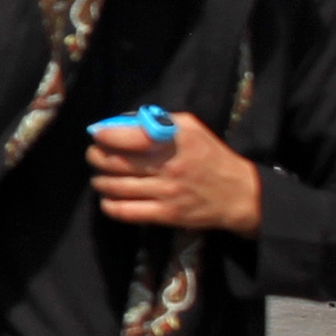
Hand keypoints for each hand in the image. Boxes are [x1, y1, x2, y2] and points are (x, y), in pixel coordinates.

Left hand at [90, 111, 260, 233]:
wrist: (240, 194)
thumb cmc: (210, 156)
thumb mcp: (190, 128)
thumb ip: (157, 120)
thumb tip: (120, 122)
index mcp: (174, 140)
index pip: (128, 135)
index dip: (105, 135)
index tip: (96, 135)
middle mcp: (169, 166)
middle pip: (114, 162)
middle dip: (96, 158)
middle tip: (95, 156)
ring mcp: (167, 192)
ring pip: (115, 187)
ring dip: (99, 181)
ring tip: (100, 177)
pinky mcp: (167, 215)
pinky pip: (126, 211)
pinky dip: (109, 205)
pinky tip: (108, 199)